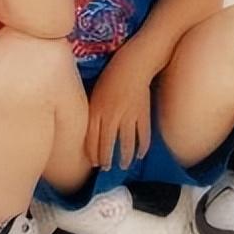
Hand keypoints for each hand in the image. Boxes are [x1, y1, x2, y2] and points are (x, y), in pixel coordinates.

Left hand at [84, 51, 152, 170]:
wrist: (132, 64)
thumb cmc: (111, 76)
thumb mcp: (95, 93)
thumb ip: (93, 111)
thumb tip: (91, 130)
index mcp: (97, 110)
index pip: (92, 139)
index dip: (93, 153)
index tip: (94, 162)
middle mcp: (111, 116)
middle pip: (107, 145)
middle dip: (106, 160)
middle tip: (106, 168)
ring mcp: (128, 116)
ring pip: (126, 144)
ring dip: (125, 157)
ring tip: (124, 165)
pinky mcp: (142, 114)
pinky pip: (142, 136)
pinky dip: (142, 147)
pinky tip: (140, 154)